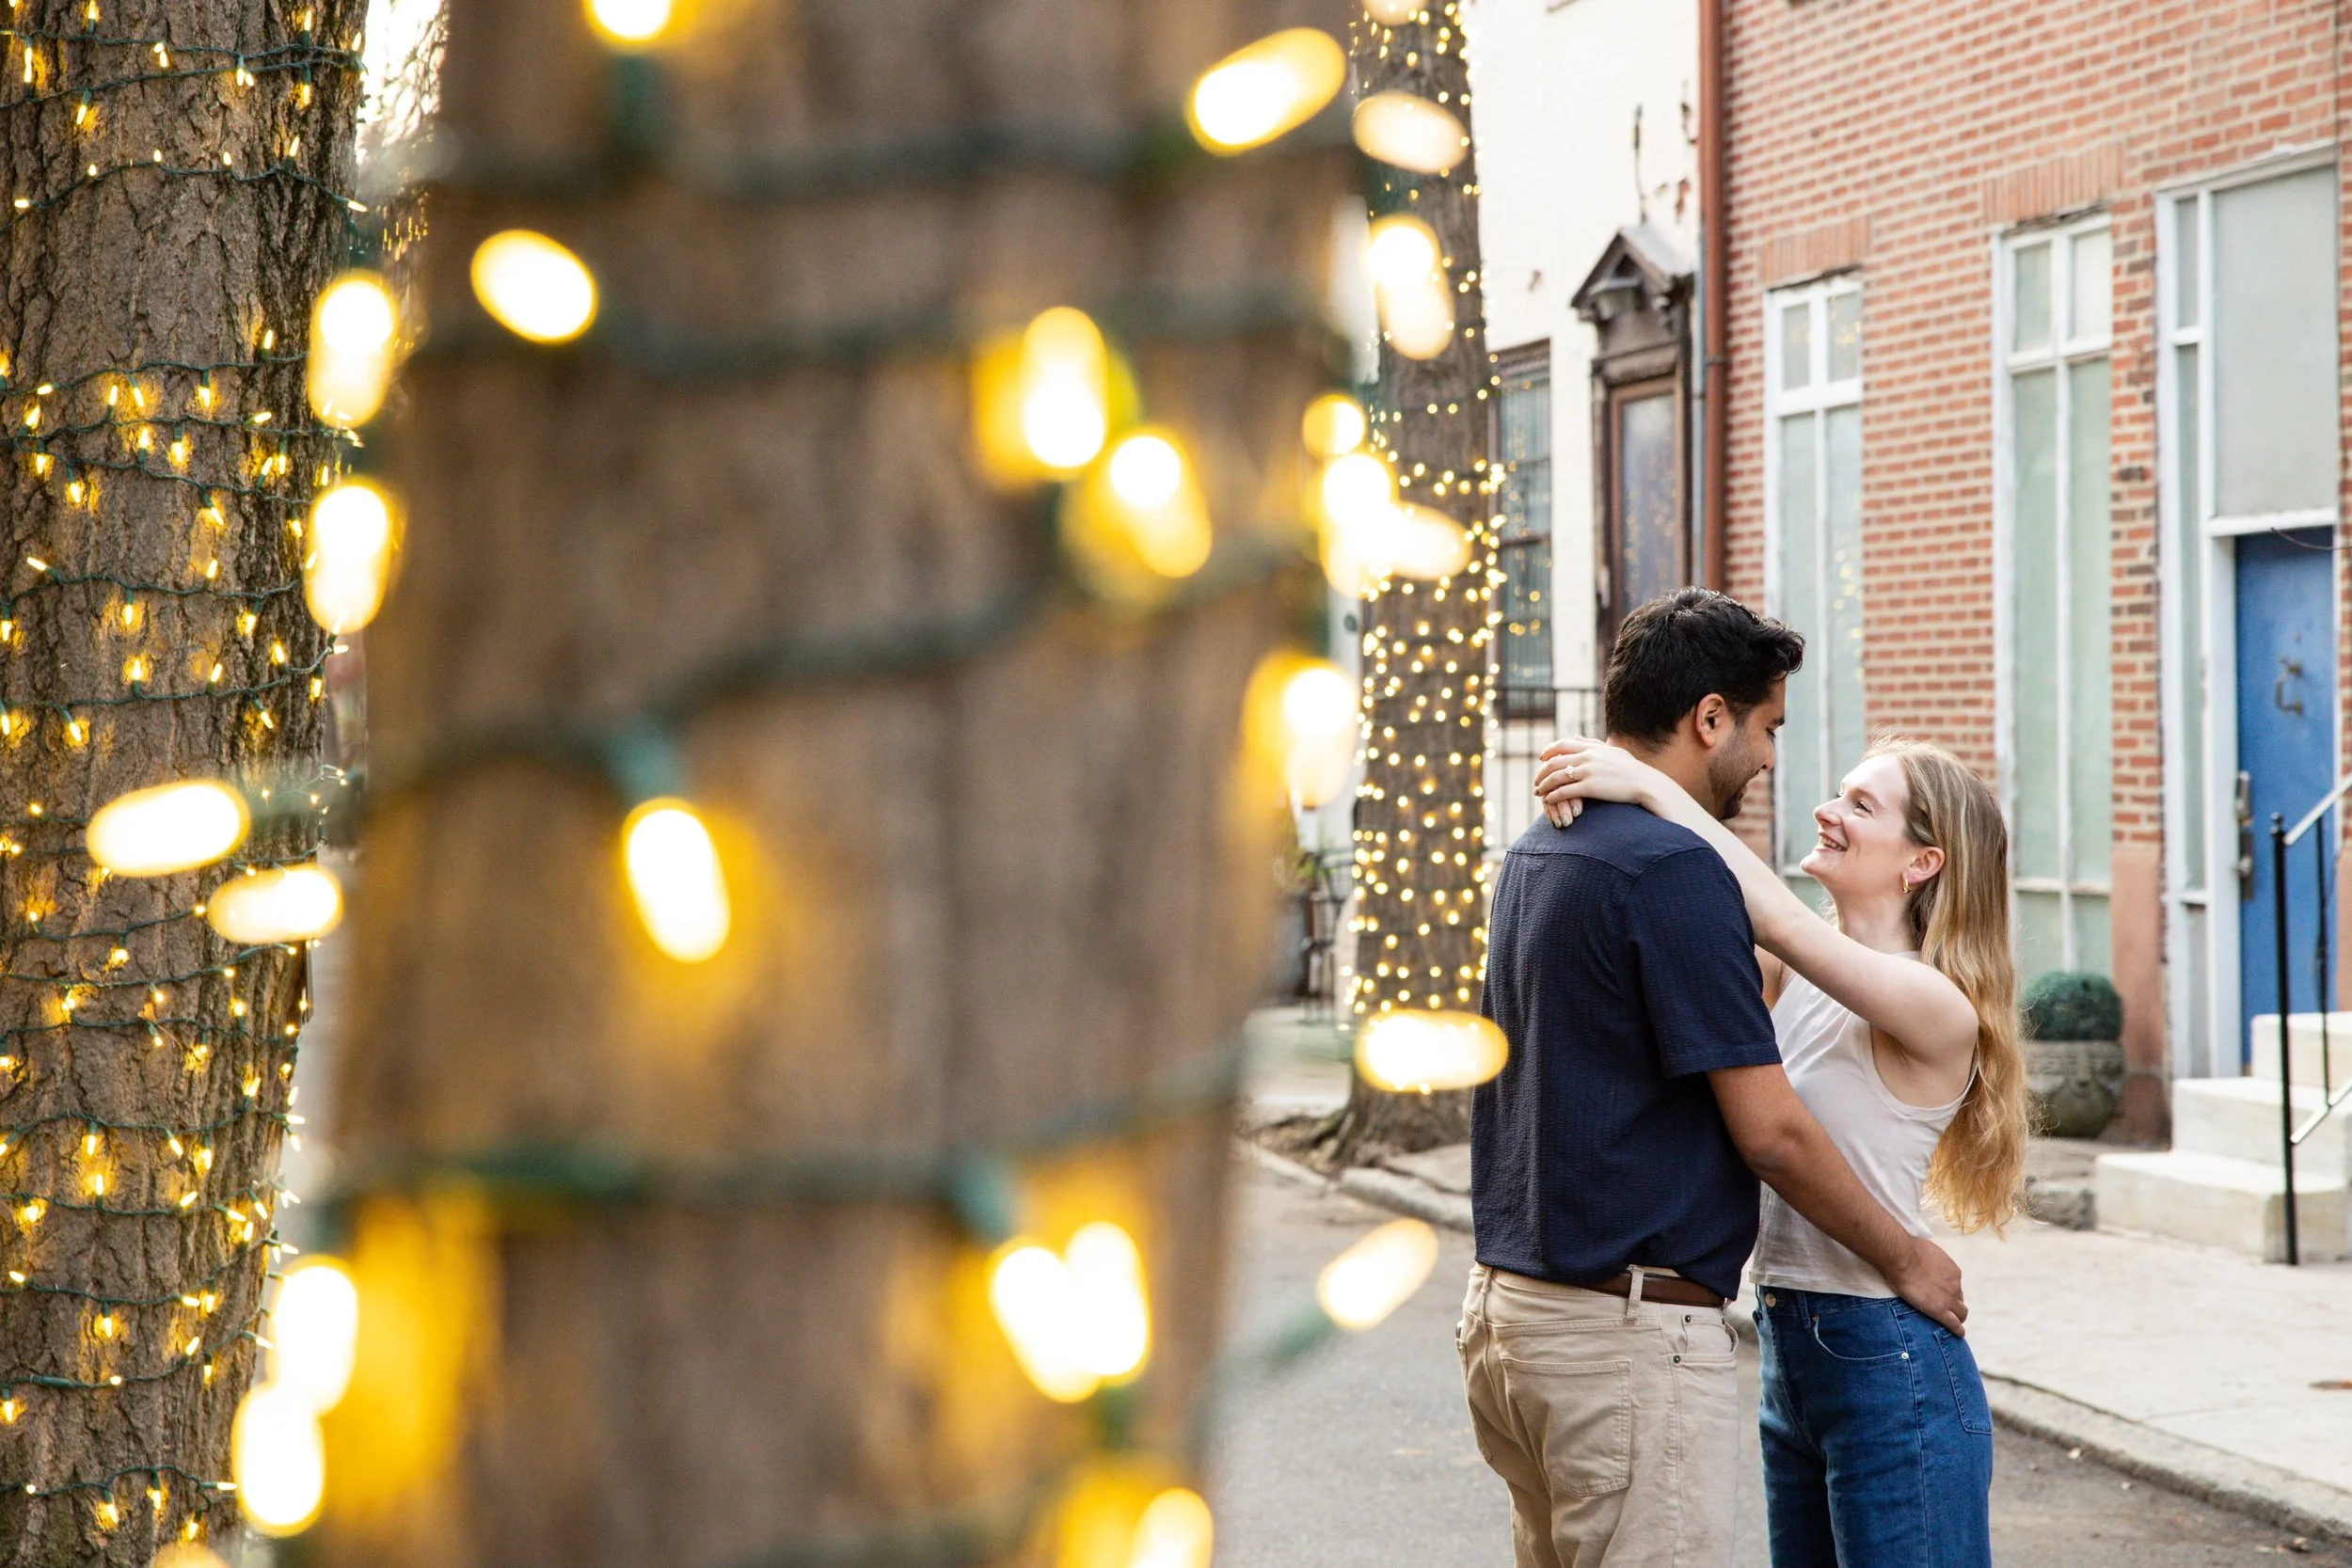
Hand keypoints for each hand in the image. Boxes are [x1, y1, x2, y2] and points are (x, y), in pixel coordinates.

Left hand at [1531, 738, 1654, 826]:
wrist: (1644, 783)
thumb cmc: (1630, 768)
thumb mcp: (1610, 750)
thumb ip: (1591, 742)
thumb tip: (1576, 735)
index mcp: (1591, 748)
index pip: (1562, 744)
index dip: (1548, 751)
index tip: (1541, 759)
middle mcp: (1587, 758)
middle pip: (1554, 762)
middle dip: (1541, 772)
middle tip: (1536, 781)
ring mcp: (1588, 772)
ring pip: (1556, 777)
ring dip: (1544, 785)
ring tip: (1539, 792)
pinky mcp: (1591, 788)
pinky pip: (1565, 791)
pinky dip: (1553, 796)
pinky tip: (1548, 801)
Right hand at [1883, 1236, 1966, 1336]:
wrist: (1902, 1258)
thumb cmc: (1909, 1249)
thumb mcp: (1927, 1250)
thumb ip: (1930, 1259)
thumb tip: (1922, 1256)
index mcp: (1953, 1272)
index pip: (1955, 1286)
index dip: (1949, 1291)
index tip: (1942, 1295)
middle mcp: (1955, 1285)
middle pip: (1960, 1300)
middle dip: (1954, 1305)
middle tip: (1946, 1309)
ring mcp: (1949, 1299)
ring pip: (1961, 1313)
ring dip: (1957, 1317)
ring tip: (1953, 1323)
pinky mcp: (1940, 1310)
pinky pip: (1954, 1324)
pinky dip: (1957, 1330)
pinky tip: (1958, 1334)